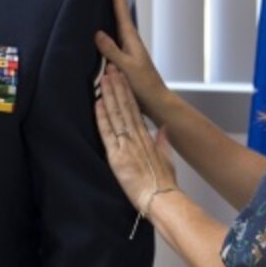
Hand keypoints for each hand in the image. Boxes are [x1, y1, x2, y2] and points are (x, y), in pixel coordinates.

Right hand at [93, 0, 174, 125]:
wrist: (156, 102)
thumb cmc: (143, 87)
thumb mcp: (126, 68)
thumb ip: (112, 51)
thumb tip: (97, 32)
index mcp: (130, 37)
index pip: (120, 6)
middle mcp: (129, 38)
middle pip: (118, 7)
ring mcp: (126, 46)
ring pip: (115, 19)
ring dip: (108, 4)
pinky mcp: (122, 56)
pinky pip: (111, 34)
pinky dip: (105, 23)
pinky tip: (97, 25)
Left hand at [96, 66, 176, 212]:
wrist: (161, 198)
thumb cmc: (164, 184)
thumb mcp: (167, 160)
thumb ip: (163, 142)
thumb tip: (162, 129)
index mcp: (147, 138)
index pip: (134, 110)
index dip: (127, 93)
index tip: (122, 78)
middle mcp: (136, 137)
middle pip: (125, 107)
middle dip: (118, 86)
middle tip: (111, 68)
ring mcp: (126, 145)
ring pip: (116, 114)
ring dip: (110, 95)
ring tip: (104, 78)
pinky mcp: (117, 156)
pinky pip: (107, 132)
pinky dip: (102, 116)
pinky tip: (98, 102)